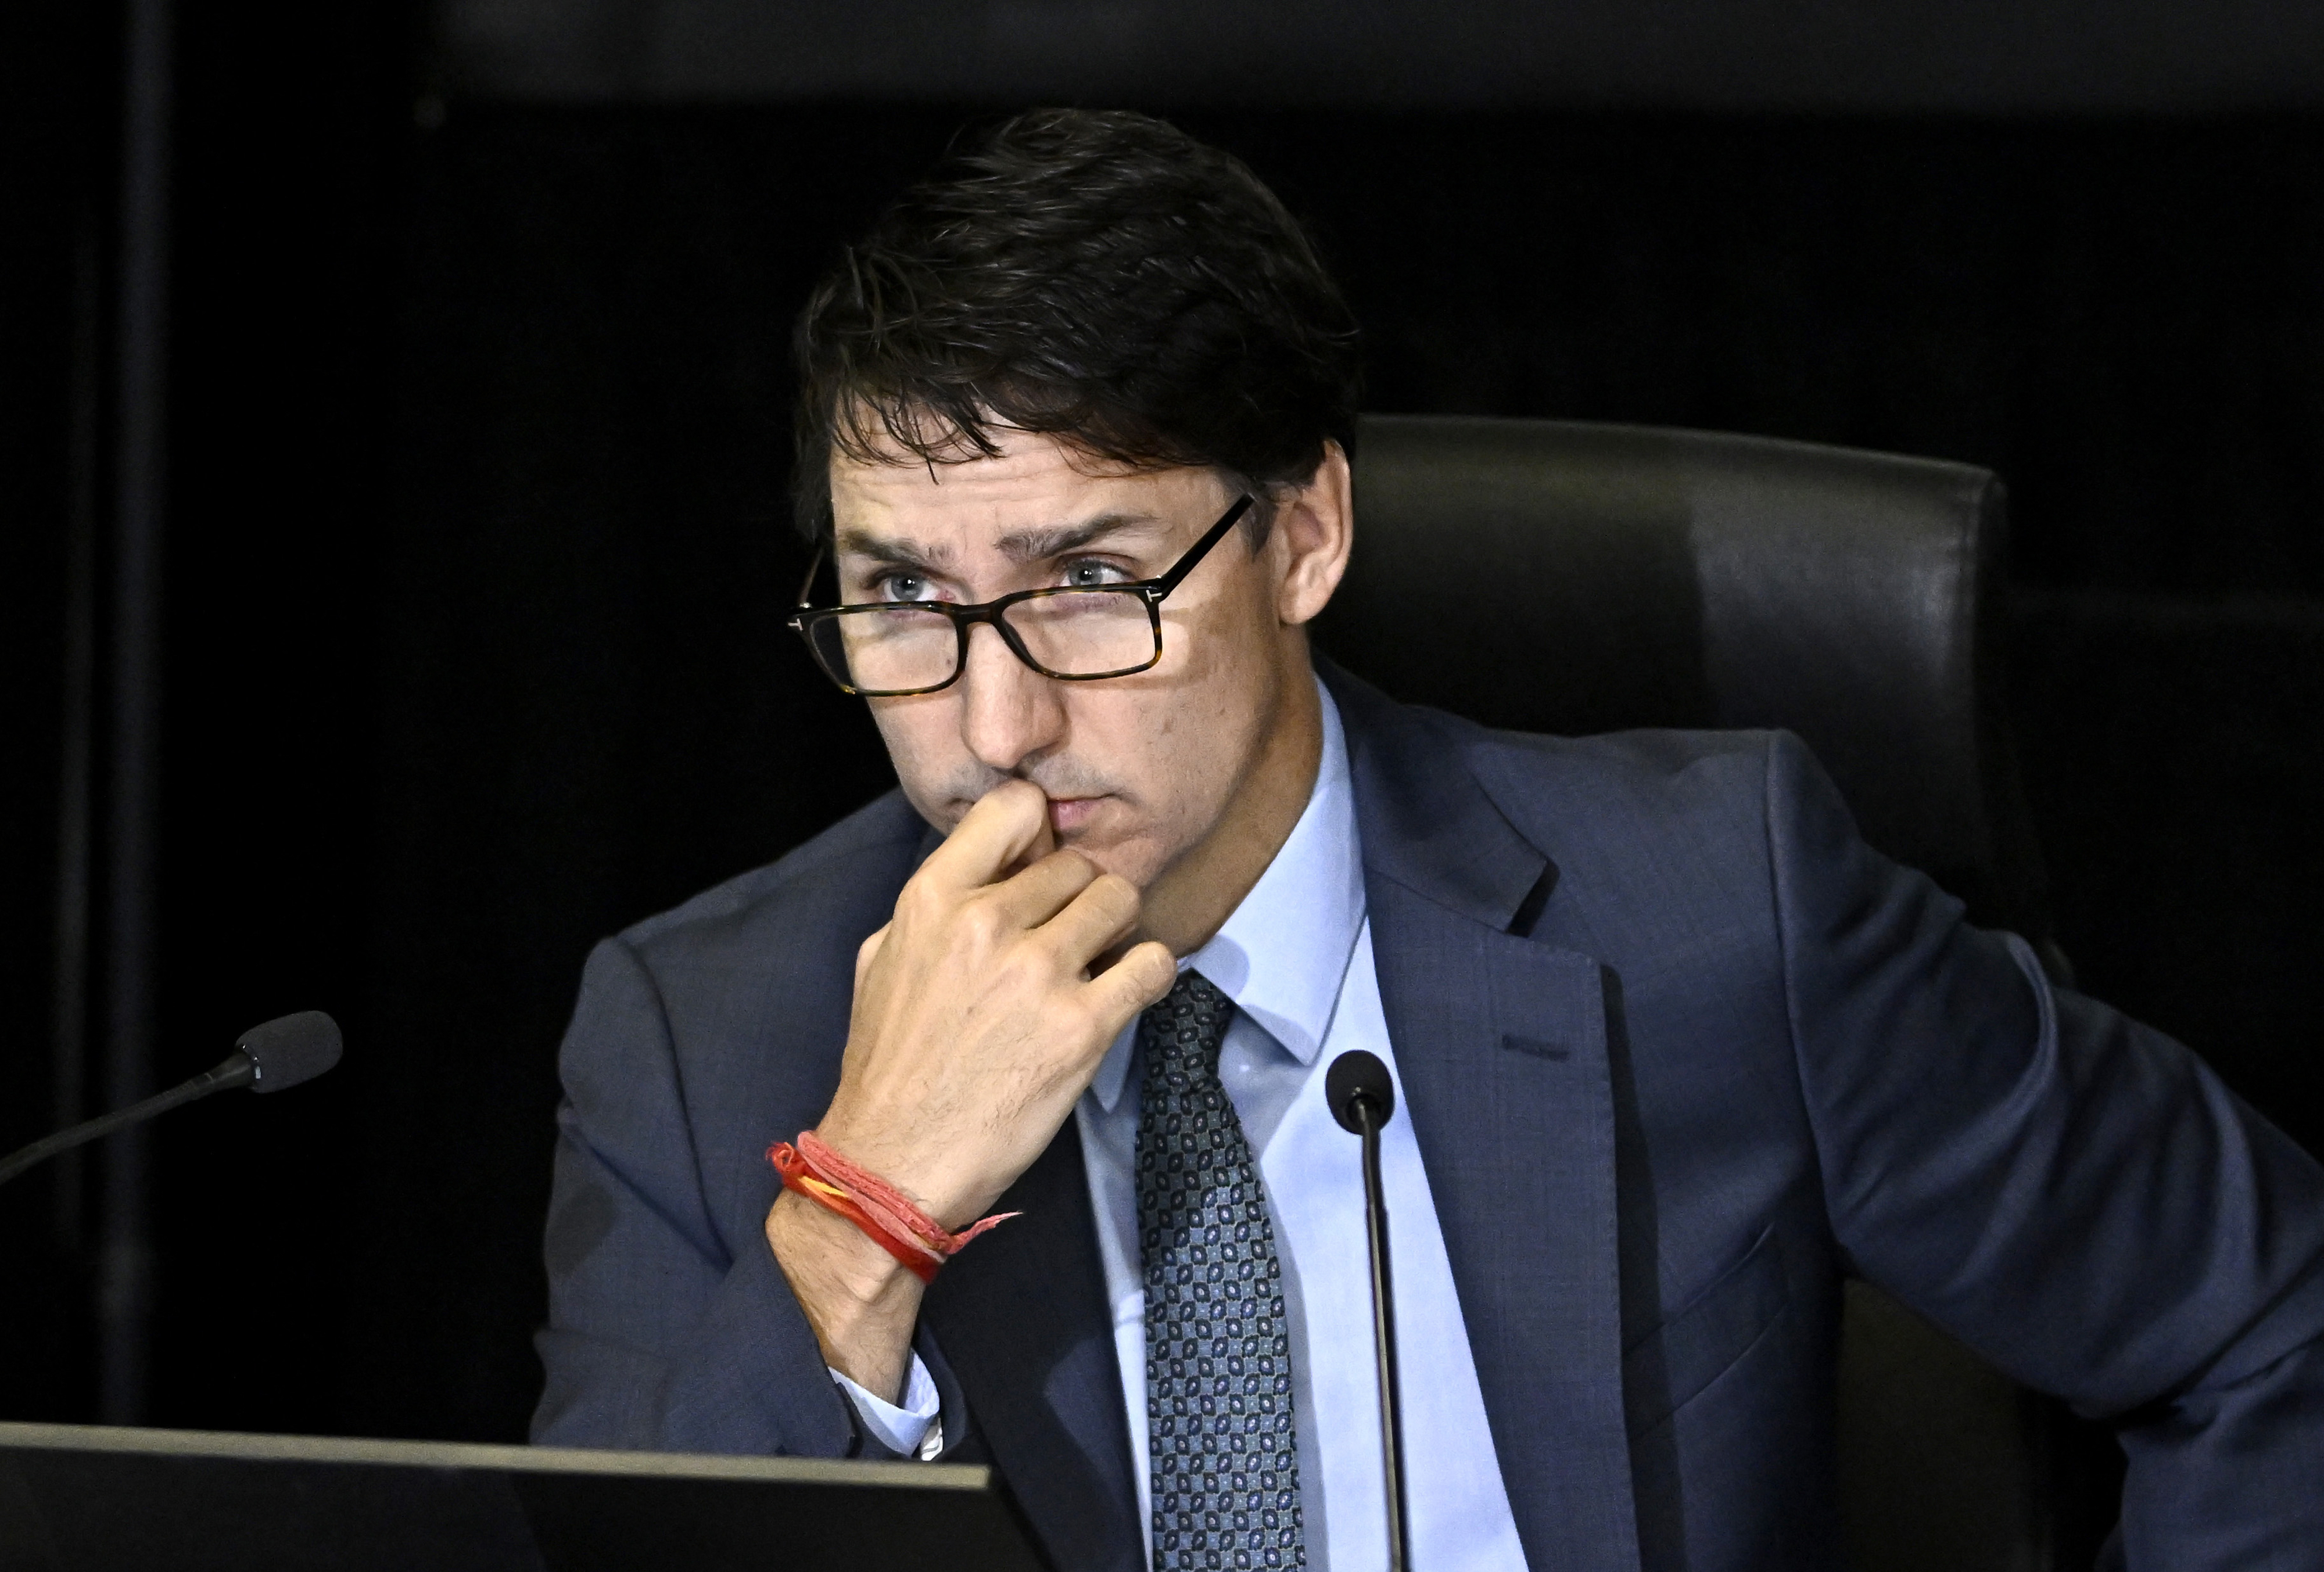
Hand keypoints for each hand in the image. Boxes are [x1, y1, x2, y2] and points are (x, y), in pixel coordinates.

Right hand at [825, 777, 1175, 1222]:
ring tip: (1097, 964)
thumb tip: (987, 873)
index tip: (1041, 863)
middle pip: (1076, 864)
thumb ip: (935, 907)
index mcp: (933, 900)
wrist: (894, 1163)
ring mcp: (1038, 973)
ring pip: (1119, 900)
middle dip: (1078, 897)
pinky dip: (1151, 973)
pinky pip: (1152, 964)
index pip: (1014, 807)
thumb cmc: (889, 1066)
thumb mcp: (884, 960)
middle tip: (1069, 938)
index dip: (1039, 831)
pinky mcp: (1083, 1027)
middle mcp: (987, 924)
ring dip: (1116, 929)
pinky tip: (1128, 991)